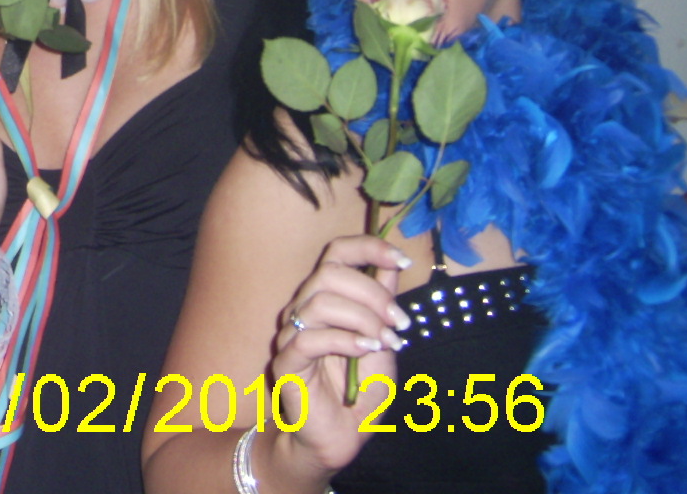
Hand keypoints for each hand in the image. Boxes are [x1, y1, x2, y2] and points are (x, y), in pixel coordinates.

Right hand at [271, 235, 410, 473]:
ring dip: (362, 318)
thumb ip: (383, 306)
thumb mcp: (383, 343)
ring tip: (386, 342)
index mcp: (327, 299)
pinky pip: (310, 339)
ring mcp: (291, 335)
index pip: (337, 253)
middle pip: (329, 272)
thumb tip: (394, 265)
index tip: (402, 260)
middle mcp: (304, 310)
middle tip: (400, 322)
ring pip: (320, 301)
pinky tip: (366, 351)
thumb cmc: (359, 393)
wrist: (341, 439)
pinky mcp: (285, 363)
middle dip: (372, 292)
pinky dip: (345, 340)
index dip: (368, 247)